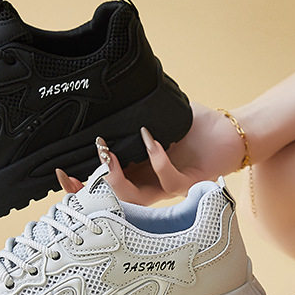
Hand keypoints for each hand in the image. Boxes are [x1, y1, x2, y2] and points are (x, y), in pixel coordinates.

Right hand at [55, 103, 244, 204]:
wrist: (233, 132)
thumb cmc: (198, 126)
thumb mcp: (159, 115)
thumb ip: (135, 111)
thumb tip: (109, 94)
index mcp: (138, 171)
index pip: (103, 185)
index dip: (80, 186)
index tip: (61, 173)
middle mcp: (150, 183)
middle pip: (113, 200)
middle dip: (91, 188)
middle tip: (78, 166)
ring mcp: (169, 186)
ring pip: (136, 199)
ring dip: (118, 178)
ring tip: (108, 152)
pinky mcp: (190, 182)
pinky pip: (168, 179)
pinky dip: (155, 158)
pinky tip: (149, 138)